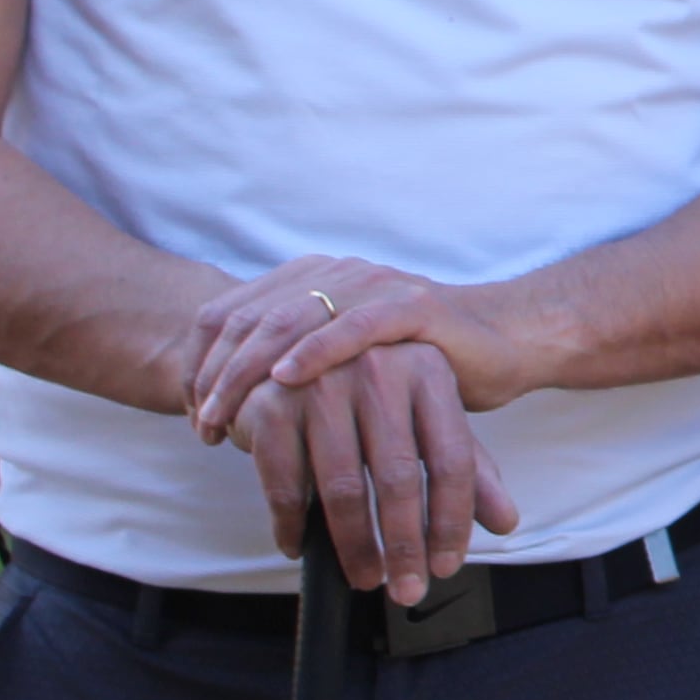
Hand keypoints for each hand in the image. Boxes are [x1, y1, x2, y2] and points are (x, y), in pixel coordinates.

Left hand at [191, 256, 537, 437]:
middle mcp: (338, 273)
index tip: (193, 412)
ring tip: (225, 416)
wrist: (507, 339)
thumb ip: (298, 364)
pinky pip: (353, 327)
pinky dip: (315, 352)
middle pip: (252, 319)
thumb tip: (235, 406)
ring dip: (248, 373)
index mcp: (314, 278)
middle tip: (201, 426)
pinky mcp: (413, 306)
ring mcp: (376, 285)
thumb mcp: (348, 360)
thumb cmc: (423, 360)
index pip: (233, 313)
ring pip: (290, 322)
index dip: (202, 363)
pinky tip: (286, 380)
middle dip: (217, 377)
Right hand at [232, 342, 517, 602]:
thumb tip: (506, 522)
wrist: (284, 355)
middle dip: (405, 545)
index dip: (452, 520)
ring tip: (366, 578)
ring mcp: (320, 385)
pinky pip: (286, 484)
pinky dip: (293, 525)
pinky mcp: (271, 406)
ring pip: (344, 488)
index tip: (447, 565)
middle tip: (407, 589)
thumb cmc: (368, 398)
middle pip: (400, 478)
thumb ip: (468, 468)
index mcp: (427, 371)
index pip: (452, 459)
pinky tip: (301, 547)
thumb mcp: (425, 421)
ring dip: (355, 546)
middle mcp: (377, 370)